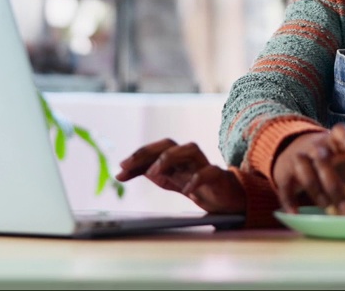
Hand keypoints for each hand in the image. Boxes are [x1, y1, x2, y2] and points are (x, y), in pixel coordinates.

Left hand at [115, 138, 245, 214]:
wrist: (225, 199)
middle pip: (169, 144)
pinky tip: (187, 189)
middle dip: (148, 152)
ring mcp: (203, 165)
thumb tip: (119, 173)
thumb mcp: (168, 180)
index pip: (155, 149)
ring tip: (153, 173)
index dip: (137, 156)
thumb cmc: (195, 185)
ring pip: (190, 149)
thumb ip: (147, 174)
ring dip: (169, 158)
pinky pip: (209, 171)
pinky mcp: (218, 177)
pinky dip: (197, 178)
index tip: (121, 166)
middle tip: (128, 165)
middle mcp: (188, 158)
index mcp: (176, 158)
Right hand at [271, 123, 344, 213]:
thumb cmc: (330, 158)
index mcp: (334, 140)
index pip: (341, 132)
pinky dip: (290, 201)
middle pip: (323, 159)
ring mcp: (298, 158)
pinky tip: (297, 213)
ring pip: (305, 171)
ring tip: (328, 208)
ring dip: (317, 192)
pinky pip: (285, 187)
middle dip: (335, 184)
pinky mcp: (284, 174)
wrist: (293, 150)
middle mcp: (315, 146)